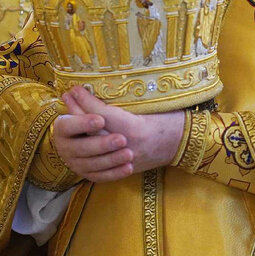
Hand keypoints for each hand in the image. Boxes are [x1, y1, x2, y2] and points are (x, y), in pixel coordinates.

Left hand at [53, 85, 185, 182]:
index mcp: (134, 128)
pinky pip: (101, 163)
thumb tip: (106, 88)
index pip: (101, 113)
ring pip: (94, 145)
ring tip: (68, 114)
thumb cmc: (174, 120)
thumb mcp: (155, 106)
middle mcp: (126, 145)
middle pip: (93, 129)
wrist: (188, 143)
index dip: (85, 100)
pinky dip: (89, 151)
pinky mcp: (126, 167)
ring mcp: (125, 158)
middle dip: (76, 112)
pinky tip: (80, 141)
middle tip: (66, 97)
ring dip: (79, 129)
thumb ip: (129, 103)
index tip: (74, 88)